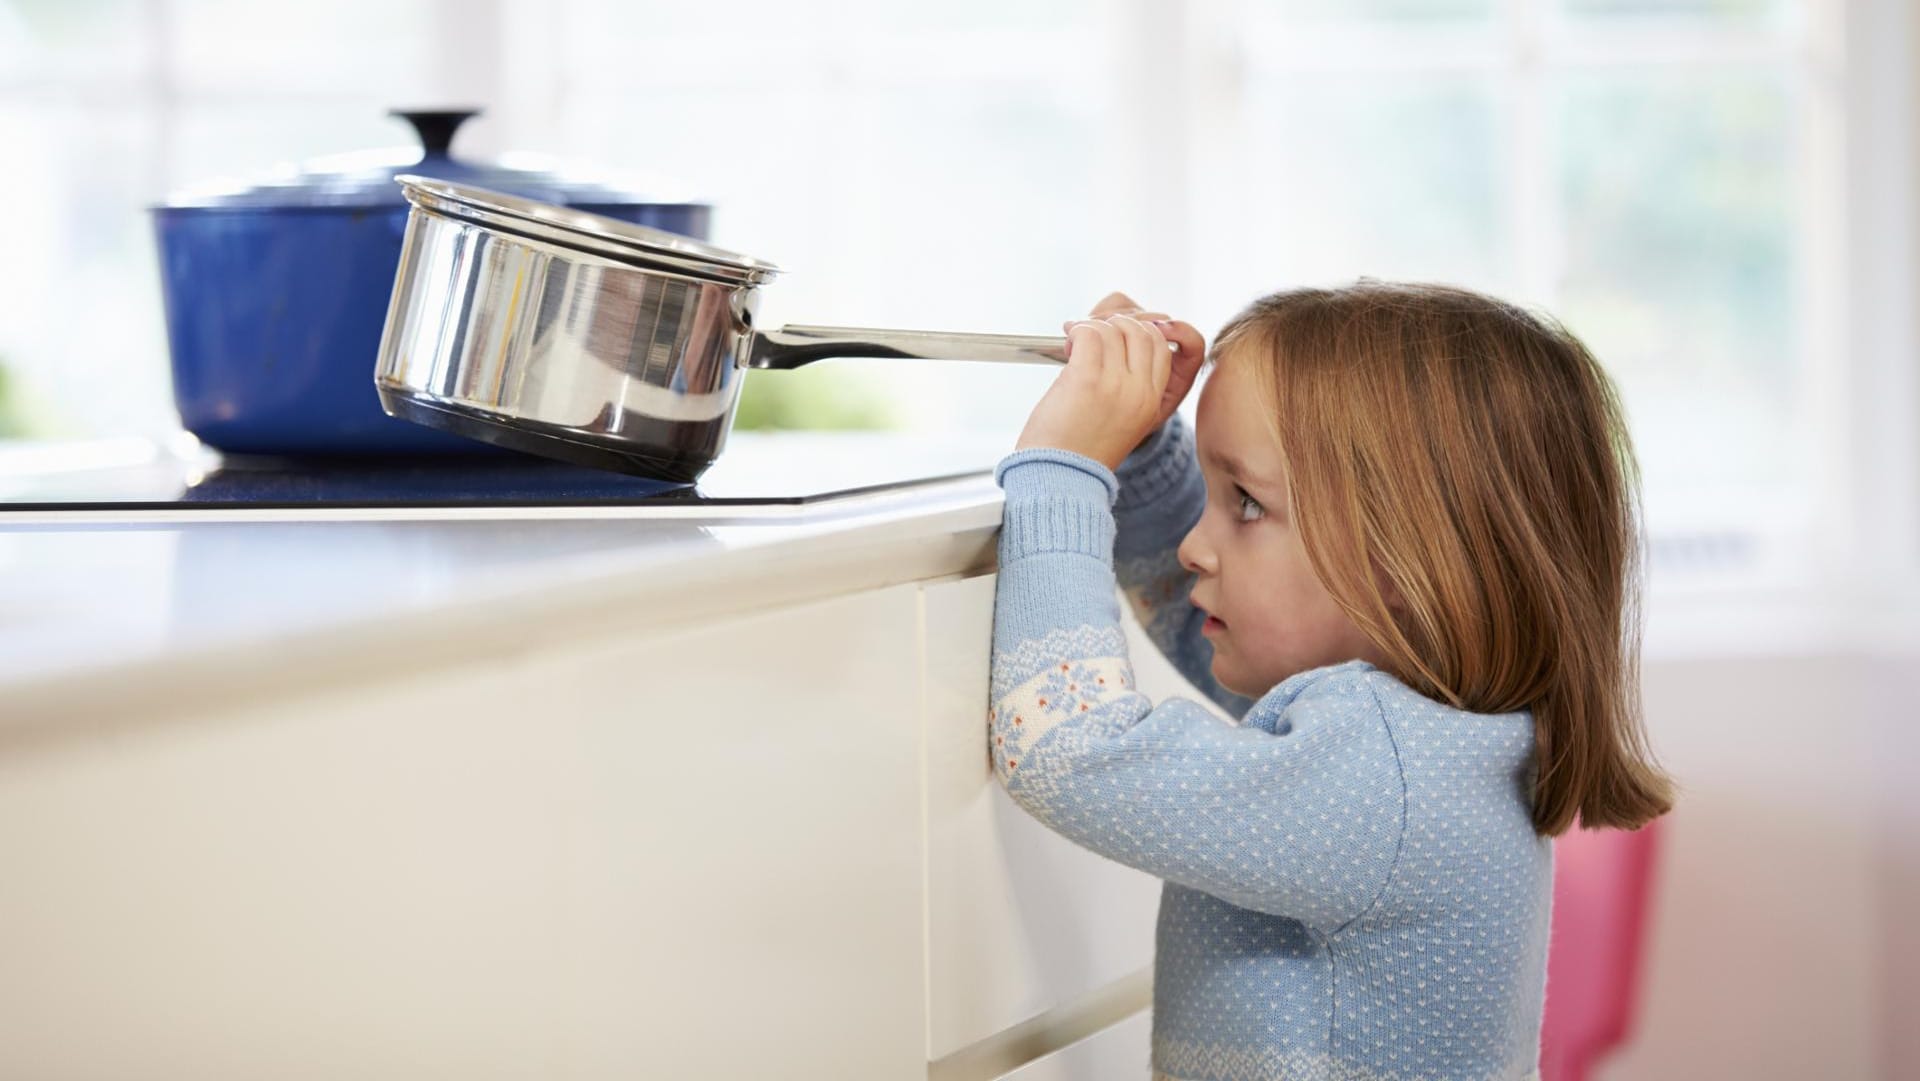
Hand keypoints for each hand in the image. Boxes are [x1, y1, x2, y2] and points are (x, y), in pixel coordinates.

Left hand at [1082, 292, 1207, 444]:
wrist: (1059, 481)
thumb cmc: (1080, 450)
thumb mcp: (1121, 419)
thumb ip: (1128, 382)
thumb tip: (1115, 330)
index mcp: (1154, 402)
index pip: (1164, 346)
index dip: (1144, 329)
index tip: (1119, 330)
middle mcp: (1141, 392)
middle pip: (1144, 330)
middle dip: (1118, 321)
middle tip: (1093, 332)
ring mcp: (1117, 385)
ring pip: (1115, 327)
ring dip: (1092, 325)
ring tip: (1075, 339)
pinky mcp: (1087, 379)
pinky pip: (1089, 333)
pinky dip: (1077, 330)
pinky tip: (1067, 341)